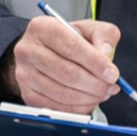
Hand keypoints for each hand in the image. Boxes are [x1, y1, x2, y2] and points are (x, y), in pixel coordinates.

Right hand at [0, 17, 122, 113]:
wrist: (44, 51)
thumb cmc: (67, 40)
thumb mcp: (88, 29)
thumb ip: (103, 35)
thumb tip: (106, 54)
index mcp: (42, 27)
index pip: (71, 46)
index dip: (95, 63)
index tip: (112, 74)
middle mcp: (28, 50)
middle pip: (66, 72)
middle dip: (94, 84)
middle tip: (110, 87)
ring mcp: (24, 73)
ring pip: (61, 92)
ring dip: (88, 97)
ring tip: (102, 93)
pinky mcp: (26, 93)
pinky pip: (55, 107)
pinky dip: (76, 108)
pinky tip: (88, 101)